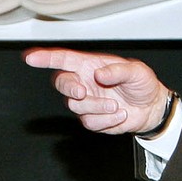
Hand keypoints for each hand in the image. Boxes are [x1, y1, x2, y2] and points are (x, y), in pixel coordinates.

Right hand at [24, 47, 170, 135]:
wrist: (151, 108)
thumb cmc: (142, 84)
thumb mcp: (137, 71)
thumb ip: (118, 70)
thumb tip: (99, 74)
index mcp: (90, 65)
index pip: (63, 59)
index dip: (45, 58)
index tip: (30, 58)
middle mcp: (84, 82)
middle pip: (61, 83)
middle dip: (69, 88)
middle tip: (82, 91)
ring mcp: (86, 101)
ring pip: (76, 106)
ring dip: (97, 107)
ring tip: (117, 106)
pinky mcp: (92, 118)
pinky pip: (89, 122)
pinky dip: (106, 120)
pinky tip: (120, 115)